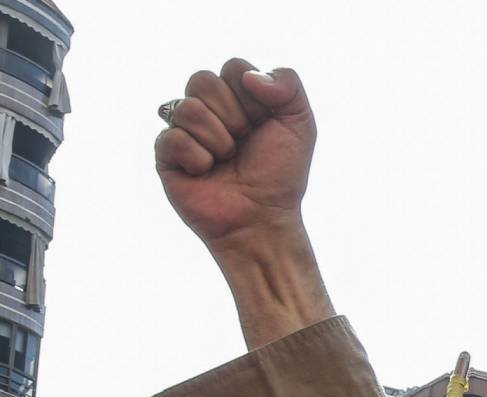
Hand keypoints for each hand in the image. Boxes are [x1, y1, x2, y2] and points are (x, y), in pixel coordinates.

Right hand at [156, 59, 314, 252]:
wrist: (262, 218)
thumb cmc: (280, 175)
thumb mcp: (300, 124)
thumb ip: (288, 83)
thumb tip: (249, 76)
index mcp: (237, 98)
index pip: (232, 67)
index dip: (252, 96)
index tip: (264, 124)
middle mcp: (207, 110)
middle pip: (203, 80)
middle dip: (234, 116)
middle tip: (244, 143)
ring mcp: (183, 130)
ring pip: (187, 107)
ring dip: (218, 140)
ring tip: (227, 161)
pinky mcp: (165, 154)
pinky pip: (172, 137)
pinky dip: (199, 159)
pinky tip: (207, 174)